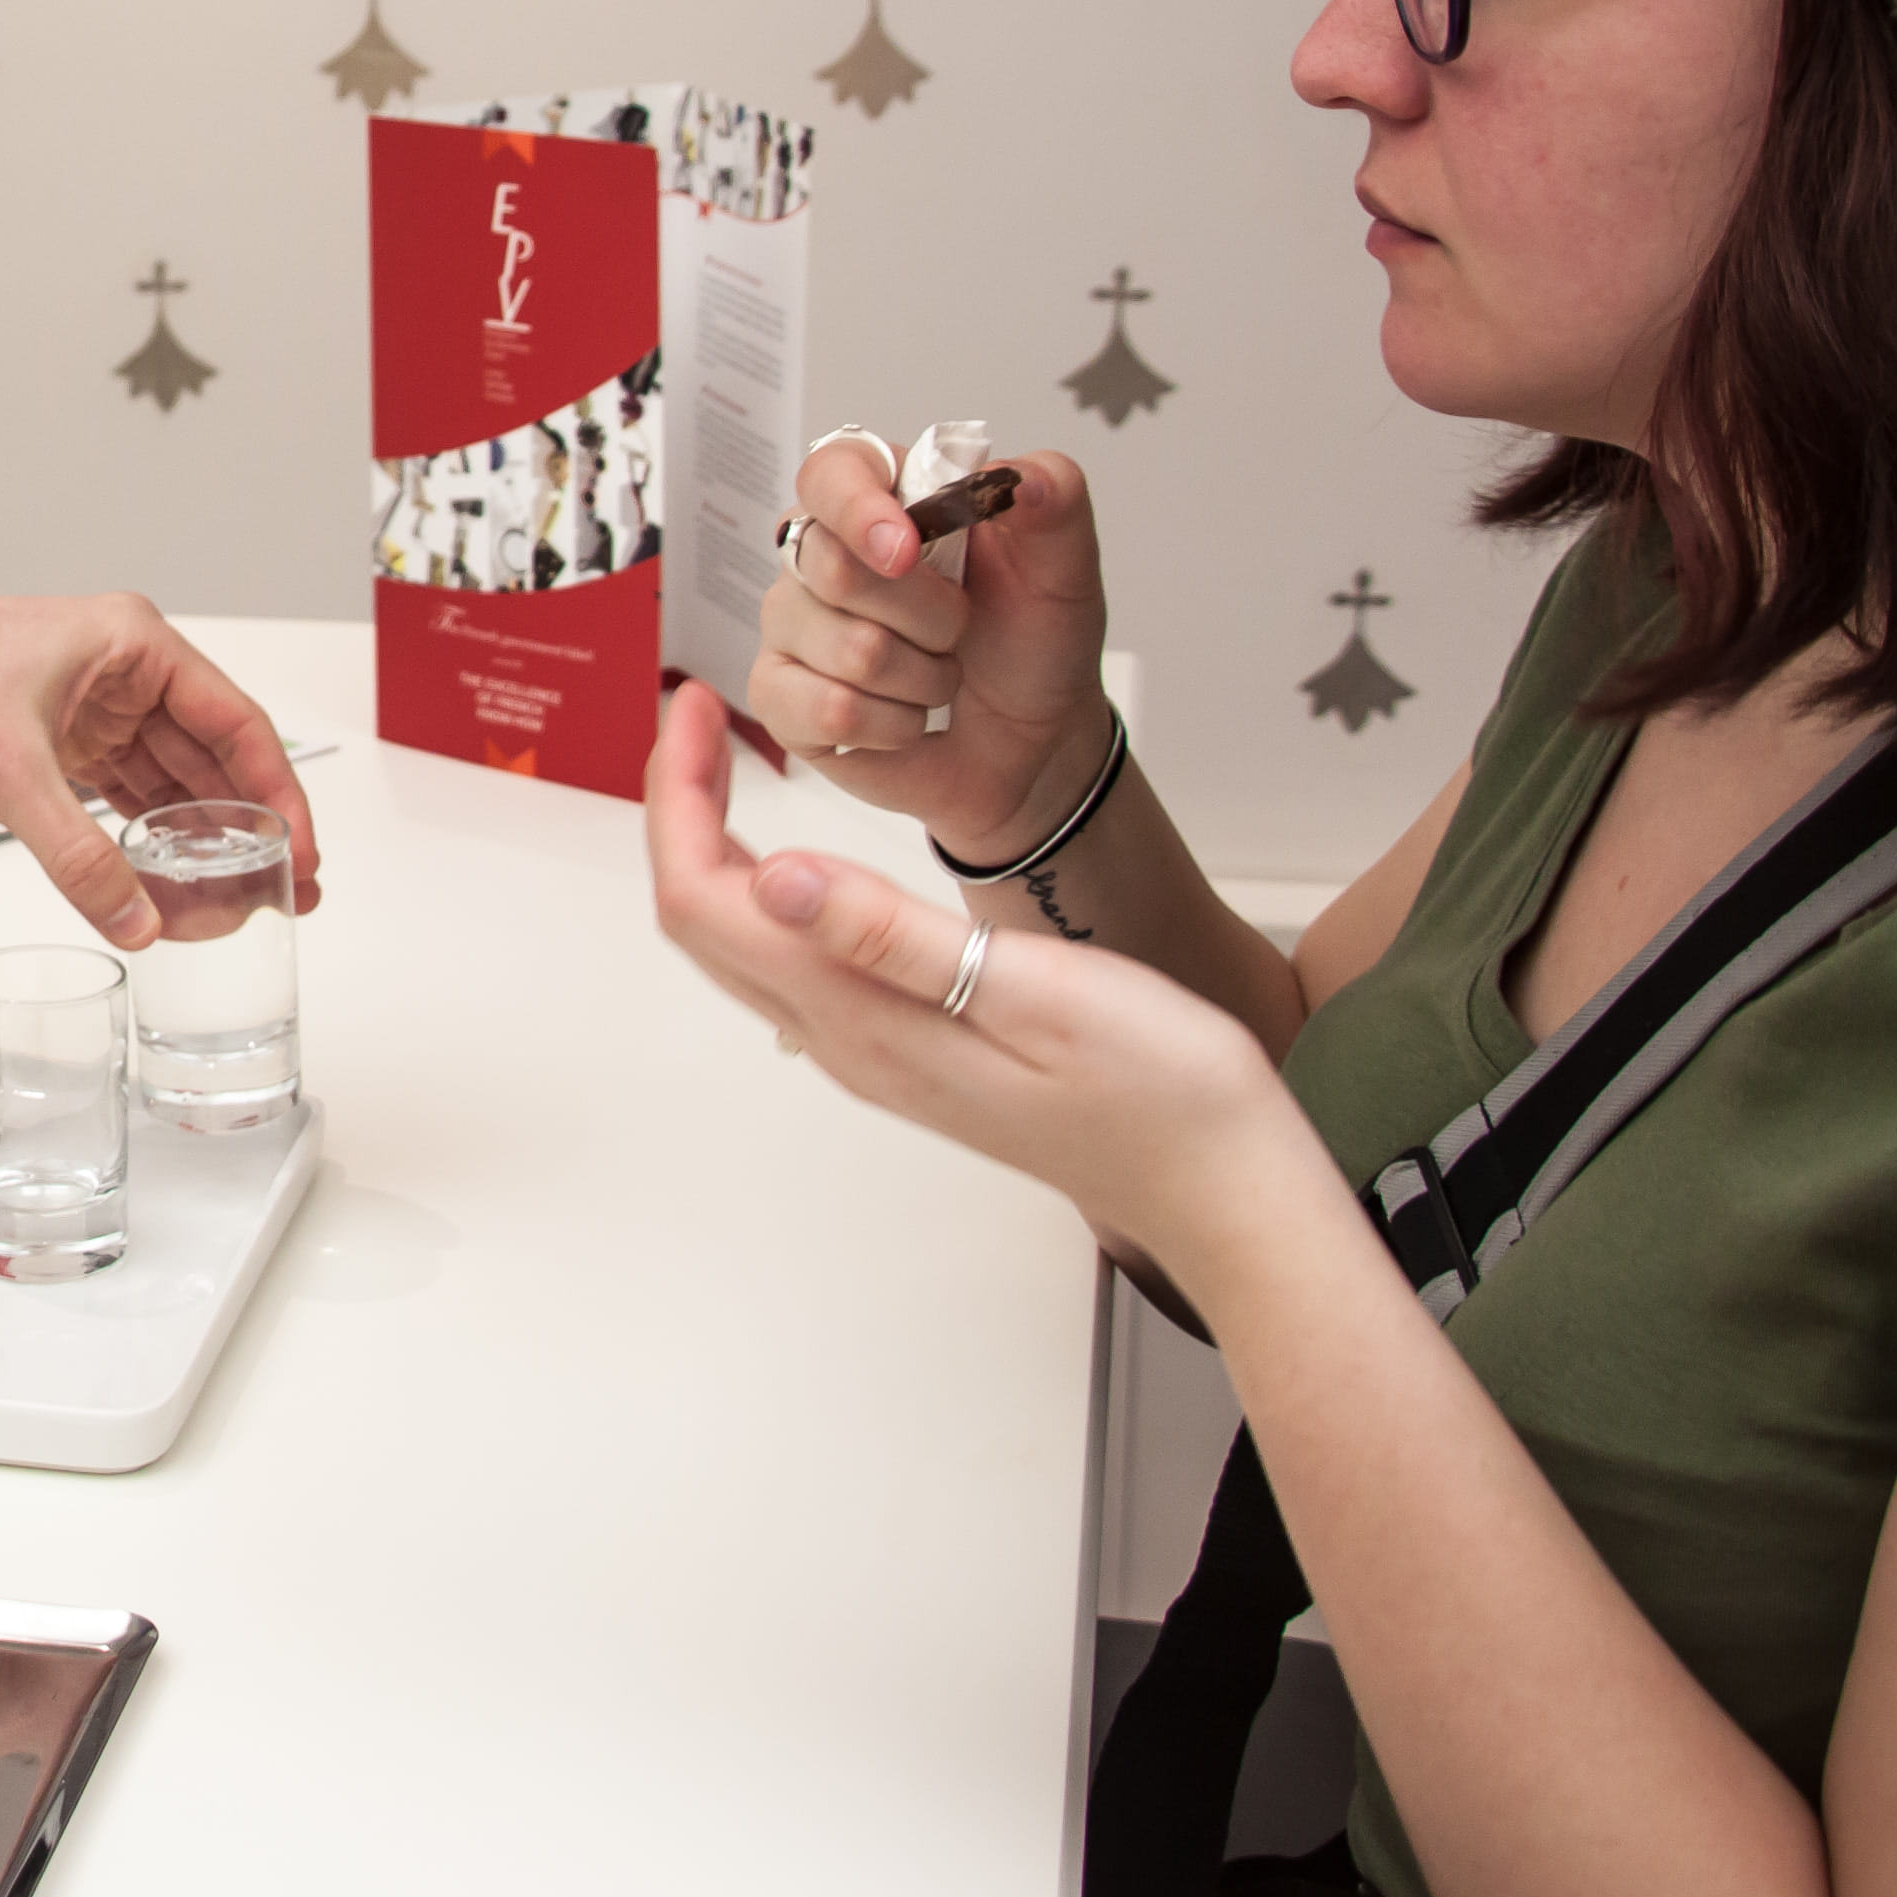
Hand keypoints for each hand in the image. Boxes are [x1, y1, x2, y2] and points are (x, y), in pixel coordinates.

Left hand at [0, 597, 320, 943]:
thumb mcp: (11, 773)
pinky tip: (162, 886)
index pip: (235, 722)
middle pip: (208, 757)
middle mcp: (115, 671)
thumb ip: (82, 857)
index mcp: (130, 642)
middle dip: (241, 827)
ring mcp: (81, 710)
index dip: (278, 793)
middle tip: (279, 894)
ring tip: (228, 904)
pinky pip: (115, 801)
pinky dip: (139, 843)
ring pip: (163, 784)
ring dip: (192, 842)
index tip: (301, 852)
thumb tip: (136, 920)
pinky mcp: (45, 748)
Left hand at [638, 680, 1334, 1292]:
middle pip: (705, 921)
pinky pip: (793, 966)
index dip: (678, 799)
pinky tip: (798, 855)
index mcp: (866, 1021)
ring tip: (734, 762)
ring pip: (743, 944)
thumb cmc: (1158, 1091)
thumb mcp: (1031, 992)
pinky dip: (768, 890)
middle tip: (704, 716)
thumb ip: (891, 937)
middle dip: (680, 808)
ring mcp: (873, 1054)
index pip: (708, 902)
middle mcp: (850, 1045)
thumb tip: (772, 877)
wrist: (1218, 1184)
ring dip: (717, 848)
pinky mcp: (906, 1051)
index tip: (698, 712)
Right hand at [753, 434, 1117, 864]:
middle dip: (932, 616)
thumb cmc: (1031, 641)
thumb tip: (1019, 479)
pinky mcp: (781, 698)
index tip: (907, 550)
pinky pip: (830, 712)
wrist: (1032, 738)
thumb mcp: (1065, 564)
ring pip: (850, 651)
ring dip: (924, 678)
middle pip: (835, 568)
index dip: (858, 507)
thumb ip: (1055, 497)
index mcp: (881, 500)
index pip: (831, 471)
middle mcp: (820, 554)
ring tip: (939, 676)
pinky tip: (906, 718)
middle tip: (959, 629)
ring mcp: (793, 626)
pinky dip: (894, 725)